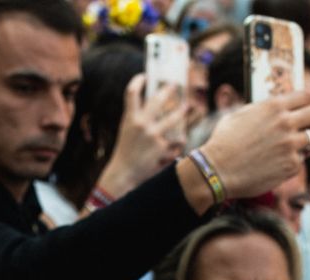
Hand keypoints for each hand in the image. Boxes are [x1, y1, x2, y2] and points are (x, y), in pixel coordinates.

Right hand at [95, 74, 186, 199]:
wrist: (123, 173)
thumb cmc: (126, 151)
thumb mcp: (127, 131)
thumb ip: (137, 118)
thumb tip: (152, 106)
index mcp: (130, 118)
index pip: (131, 93)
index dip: (137, 81)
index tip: (144, 76)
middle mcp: (141, 124)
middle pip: (157, 100)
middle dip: (167, 91)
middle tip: (173, 86)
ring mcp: (152, 135)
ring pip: (173, 118)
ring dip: (181, 112)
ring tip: (186, 107)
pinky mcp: (161, 148)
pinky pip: (175, 142)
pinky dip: (177, 144)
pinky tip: (178, 145)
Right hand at [199, 91, 309, 199]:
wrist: (216, 171)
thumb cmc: (223, 142)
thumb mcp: (241, 114)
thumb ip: (264, 109)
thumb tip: (277, 106)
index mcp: (274, 106)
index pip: (307, 96)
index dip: (308, 103)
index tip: (305, 109)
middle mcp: (285, 123)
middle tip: (308, 126)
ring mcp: (290, 145)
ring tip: (300, 145)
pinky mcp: (291, 166)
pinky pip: (303, 160)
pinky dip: (294, 161)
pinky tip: (280, 162)